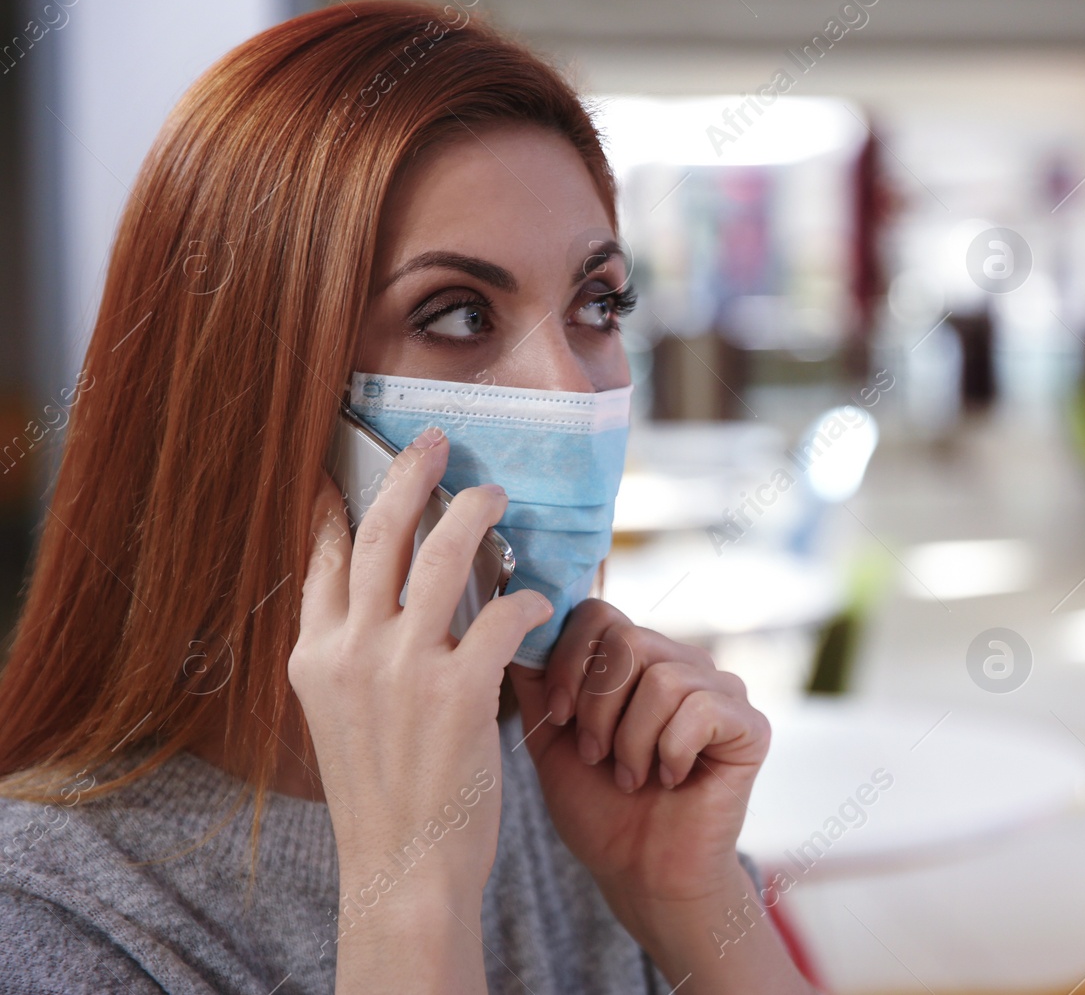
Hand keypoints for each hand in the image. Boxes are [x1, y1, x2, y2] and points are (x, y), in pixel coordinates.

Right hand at [290, 426, 552, 992]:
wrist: (402, 870)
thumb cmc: (383, 798)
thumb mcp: (340, 719)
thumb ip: (353, 656)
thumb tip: (381, 602)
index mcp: (313, 657)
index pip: (323, 557)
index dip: (340, 505)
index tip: (352, 468)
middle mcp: (350, 652)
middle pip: (378, 535)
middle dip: (408, 476)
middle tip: (437, 443)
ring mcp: (402, 668)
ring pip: (440, 556)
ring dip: (473, 515)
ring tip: (494, 495)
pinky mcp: (459, 691)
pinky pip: (502, 614)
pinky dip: (527, 598)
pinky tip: (542, 598)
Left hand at [507, 601, 769, 907]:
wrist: (640, 873)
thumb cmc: (600, 809)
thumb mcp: (551, 738)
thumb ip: (538, 681)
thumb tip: (518, 624)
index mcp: (638, 660)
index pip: (599, 614)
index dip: (569, 660)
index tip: (558, 715)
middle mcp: (683, 664)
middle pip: (629, 640)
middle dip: (597, 706)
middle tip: (598, 755)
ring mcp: (722, 690)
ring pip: (663, 678)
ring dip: (632, 740)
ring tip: (632, 776)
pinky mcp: (750, 725)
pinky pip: (701, 710)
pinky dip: (671, 753)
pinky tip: (672, 779)